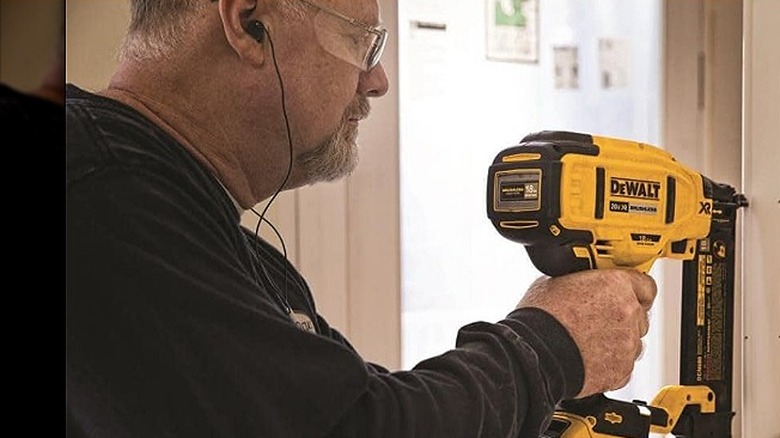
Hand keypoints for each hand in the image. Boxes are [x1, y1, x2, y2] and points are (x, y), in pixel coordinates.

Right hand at [517, 269, 656, 397]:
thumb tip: (582, 281)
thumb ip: (582, 280)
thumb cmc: (540, 318)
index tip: (628, 294)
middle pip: (640, 314)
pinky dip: (612, 362)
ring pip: (634, 341)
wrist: (534, 353)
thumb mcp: (556, 282)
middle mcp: (628, 312)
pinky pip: (625, 364)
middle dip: (623, 317)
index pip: (645, 285)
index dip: (634, 290)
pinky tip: (590, 357)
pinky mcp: (622, 369)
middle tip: (598, 320)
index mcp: (615, 285)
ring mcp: (628, 343)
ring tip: (591, 342)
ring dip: (619, 340)